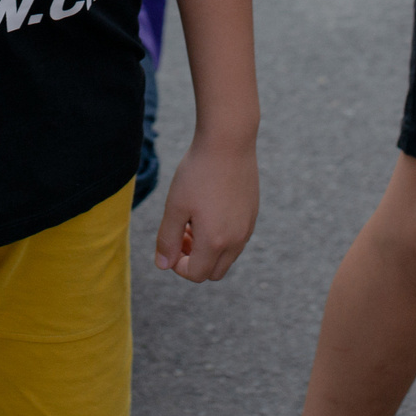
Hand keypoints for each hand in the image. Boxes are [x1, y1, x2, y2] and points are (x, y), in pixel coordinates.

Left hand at [150, 136, 256, 282]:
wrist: (228, 142)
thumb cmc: (197, 173)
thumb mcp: (175, 206)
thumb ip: (167, 239)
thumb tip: (163, 265)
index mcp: (215, 241)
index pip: (195, 274)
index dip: (177, 265)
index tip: (170, 243)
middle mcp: (236, 240)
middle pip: (214, 272)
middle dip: (194, 261)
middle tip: (182, 234)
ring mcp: (247, 228)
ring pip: (227, 256)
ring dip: (208, 249)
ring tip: (193, 220)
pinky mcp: (253, 214)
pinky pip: (237, 239)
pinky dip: (221, 236)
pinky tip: (209, 209)